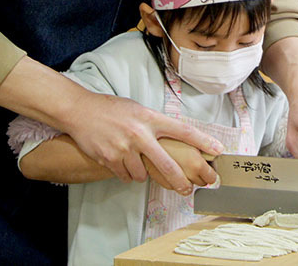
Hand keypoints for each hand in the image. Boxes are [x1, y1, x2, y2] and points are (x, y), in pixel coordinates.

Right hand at [66, 93, 222, 195]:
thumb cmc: (112, 109)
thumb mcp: (138, 109)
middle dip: (179, 180)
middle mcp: (140, 133)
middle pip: (167, 163)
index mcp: (150, 118)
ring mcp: (124, 148)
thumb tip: (173, 136)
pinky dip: (126, 174)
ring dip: (143, 174)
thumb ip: (154, 123)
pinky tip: (122, 163)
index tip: (217, 150)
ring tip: (136, 162)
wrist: (80, 111)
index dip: (202, 141)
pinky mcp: (110, 159)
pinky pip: (126, 176)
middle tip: (187, 189)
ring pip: (143, 174)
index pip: (182, 130)